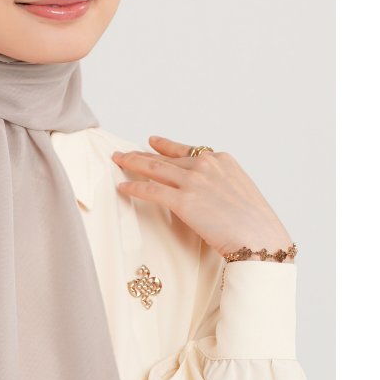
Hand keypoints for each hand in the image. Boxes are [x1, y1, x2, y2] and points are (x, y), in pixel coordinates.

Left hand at [112, 135, 291, 257]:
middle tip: (123, 153)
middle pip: (165, 158)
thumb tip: (205, 189)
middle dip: (141, 155)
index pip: (186, 150)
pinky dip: (134, 187)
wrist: (261, 238)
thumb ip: (220, 182)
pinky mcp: (183, 201)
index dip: (165, 146)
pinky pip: (151, 190)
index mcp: (222, 160)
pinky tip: (122, 187)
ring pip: (153, 168)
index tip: (152, 142)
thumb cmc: (255, 222)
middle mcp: (205, 165)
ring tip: (117, 162)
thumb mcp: (239, 189)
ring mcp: (193, 181)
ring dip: (131, 163)